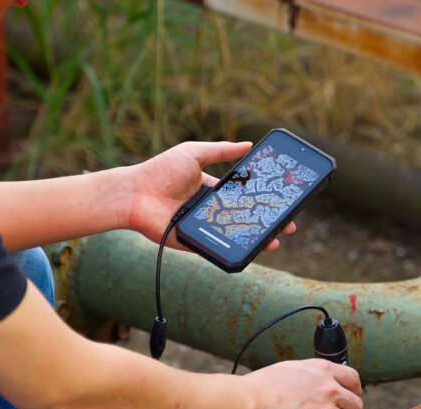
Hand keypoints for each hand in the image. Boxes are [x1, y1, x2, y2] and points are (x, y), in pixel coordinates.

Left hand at [123, 141, 296, 250]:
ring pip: (234, 235)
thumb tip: (248, 145)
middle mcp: (209, 209)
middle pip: (243, 217)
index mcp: (210, 189)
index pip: (242, 196)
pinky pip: (217, 247)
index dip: (261, 199)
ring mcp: (203, 227)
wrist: (134, 194)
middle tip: (287, 227)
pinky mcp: (194, 242)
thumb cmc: (160, 171)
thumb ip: (221, 151)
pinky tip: (251, 250)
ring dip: (255, 239)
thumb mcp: (193, 153)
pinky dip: (233, 250)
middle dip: (266, 222)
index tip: (280, 201)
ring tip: (274, 242)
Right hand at [241, 359, 362, 408]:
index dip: (354, 392)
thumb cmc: (261, 386)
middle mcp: (329, 389)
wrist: (248, 403)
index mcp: (323, 370)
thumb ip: (311, 375)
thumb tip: (316, 382)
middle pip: (356, 405)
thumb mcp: (292, 368)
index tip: (348, 400)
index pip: (353, 379)